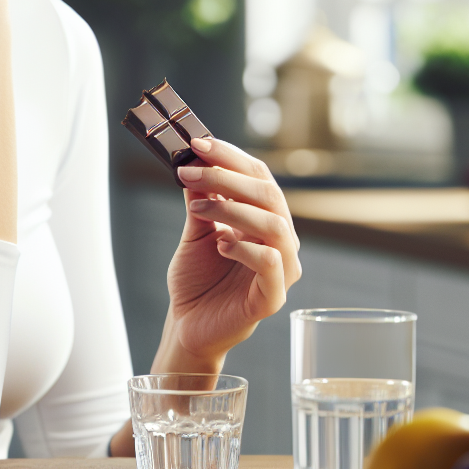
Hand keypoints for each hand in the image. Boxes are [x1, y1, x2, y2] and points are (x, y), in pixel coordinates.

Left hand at [159, 137, 300, 366]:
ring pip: (274, 225)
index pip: (258, 176)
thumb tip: (193, 159)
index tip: (198, 143)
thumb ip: (201, 199)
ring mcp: (281, 270)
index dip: (230, 156)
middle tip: (189, 171)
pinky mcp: (272, 298)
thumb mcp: (195, 231)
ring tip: (197, 208)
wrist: (187, 325)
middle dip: (227, 176)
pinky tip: (220, 245)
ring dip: (232, 209)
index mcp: (264, 219)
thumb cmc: (197, 280)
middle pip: (268, 195)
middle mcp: (280, 240)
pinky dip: (245, 249)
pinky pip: (271, 265)